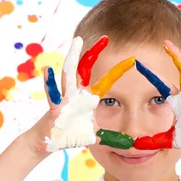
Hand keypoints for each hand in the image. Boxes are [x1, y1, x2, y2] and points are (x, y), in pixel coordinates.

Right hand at [25, 36, 135, 158]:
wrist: (50, 141)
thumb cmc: (71, 134)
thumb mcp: (94, 134)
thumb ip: (109, 136)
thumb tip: (127, 142)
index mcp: (87, 98)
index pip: (105, 82)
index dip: (117, 71)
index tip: (132, 60)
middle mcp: (76, 94)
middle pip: (86, 69)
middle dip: (94, 53)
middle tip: (105, 38)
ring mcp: (65, 99)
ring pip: (69, 74)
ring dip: (73, 58)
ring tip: (77, 42)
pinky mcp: (54, 108)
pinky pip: (52, 94)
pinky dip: (50, 83)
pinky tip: (48, 70)